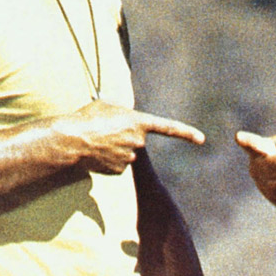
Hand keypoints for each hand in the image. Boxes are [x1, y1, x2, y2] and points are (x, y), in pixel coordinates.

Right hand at [49, 101, 204, 173]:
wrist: (73, 140)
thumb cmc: (88, 118)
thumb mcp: (105, 104)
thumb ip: (119, 109)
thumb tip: (118, 113)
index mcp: (139, 122)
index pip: (168, 128)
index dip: (186, 133)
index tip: (202, 139)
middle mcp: (139, 141)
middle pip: (136, 139)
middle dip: (123, 136)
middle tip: (104, 129)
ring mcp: (130, 157)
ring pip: (126, 153)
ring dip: (114, 148)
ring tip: (97, 140)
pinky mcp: (119, 171)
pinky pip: (117, 164)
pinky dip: (108, 160)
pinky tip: (96, 153)